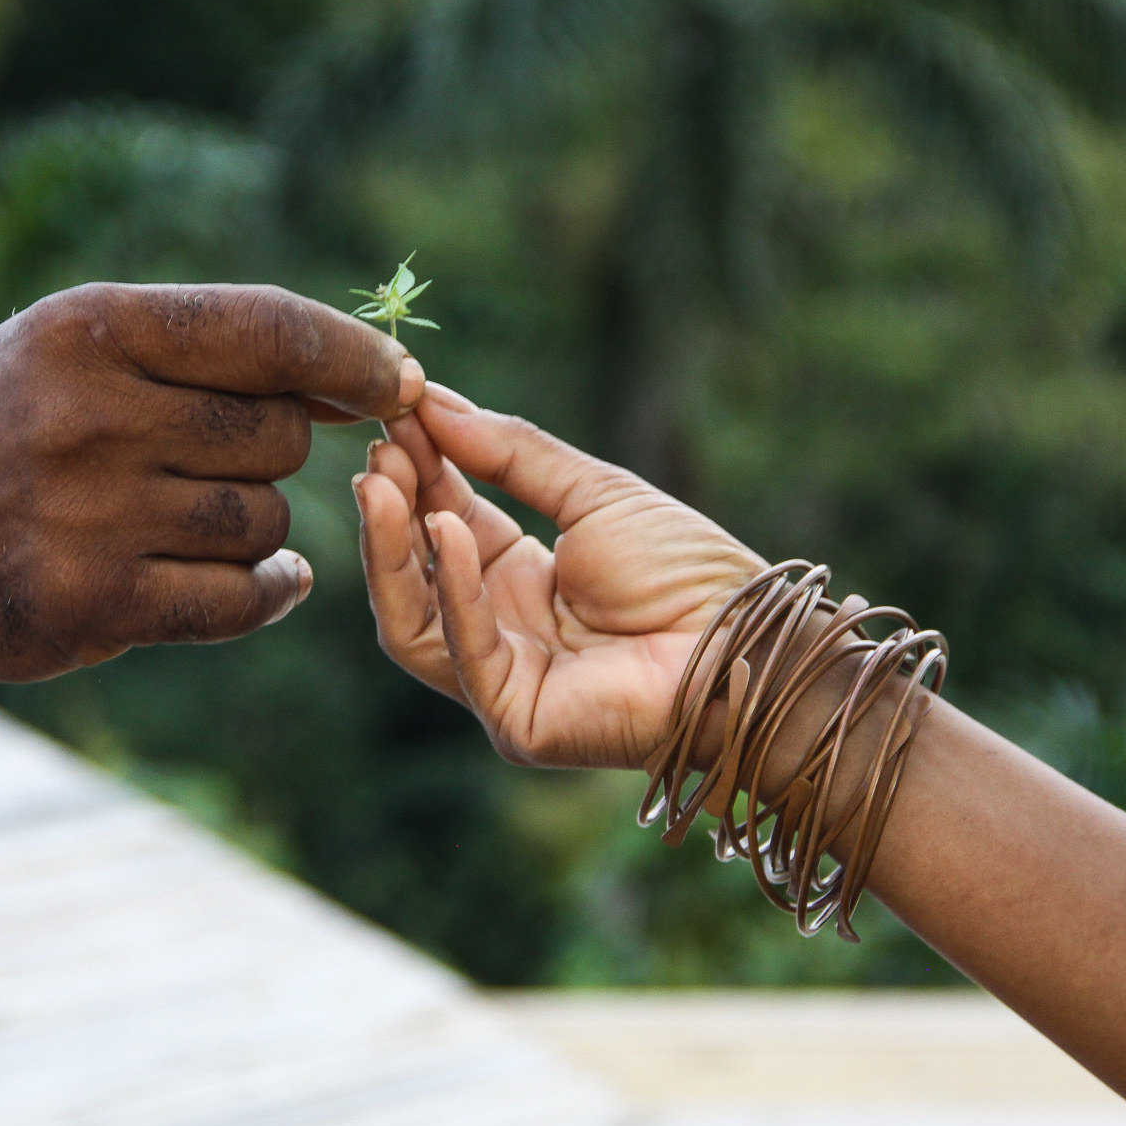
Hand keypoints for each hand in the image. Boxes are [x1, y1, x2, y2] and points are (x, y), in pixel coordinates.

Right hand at [0, 282, 424, 681]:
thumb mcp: (68, 350)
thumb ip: (202, 351)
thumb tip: (366, 373)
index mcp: (91, 329)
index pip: (271, 332)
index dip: (354, 358)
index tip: (400, 382)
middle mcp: (89, 414)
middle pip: (280, 436)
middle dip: (274, 452)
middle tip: (209, 462)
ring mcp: (90, 514)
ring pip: (264, 521)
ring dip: (249, 527)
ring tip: (178, 520)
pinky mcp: (93, 604)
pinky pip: (241, 598)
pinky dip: (267, 594)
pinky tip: (265, 584)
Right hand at [354, 386, 760, 767]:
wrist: (747, 638)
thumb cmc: (688, 572)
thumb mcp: (593, 492)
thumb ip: (511, 453)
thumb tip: (433, 405)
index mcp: (521, 583)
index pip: (444, 526)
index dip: (416, 475)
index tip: (393, 417)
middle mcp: (503, 634)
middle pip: (416, 577)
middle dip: (391, 512)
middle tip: (377, 449)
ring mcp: (504, 683)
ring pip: (414, 623)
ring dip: (394, 550)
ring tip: (384, 481)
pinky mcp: (518, 721)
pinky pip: (466, 653)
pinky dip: (453, 589)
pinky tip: (446, 528)